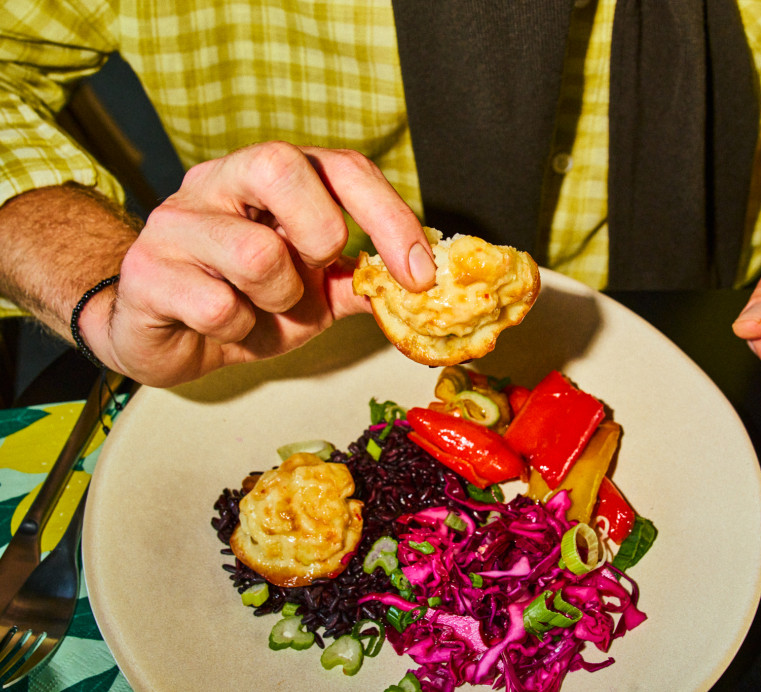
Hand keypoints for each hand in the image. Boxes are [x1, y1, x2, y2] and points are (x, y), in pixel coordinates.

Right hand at [84, 142, 436, 386]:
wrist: (163, 334)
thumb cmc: (243, 300)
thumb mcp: (315, 292)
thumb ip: (360, 282)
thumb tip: (421, 285)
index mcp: (270, 176)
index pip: (340, 166)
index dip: (388, 216)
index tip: (420, 274)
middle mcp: (219, 181)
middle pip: (281, 165)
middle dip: (318, 235)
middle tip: (310, 273)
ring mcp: (176, 222)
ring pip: (256, 254)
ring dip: (277, 300)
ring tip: (258, 308)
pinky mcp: (145, 272)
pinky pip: (216, 307)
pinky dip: (236, 331)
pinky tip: (221, 326)